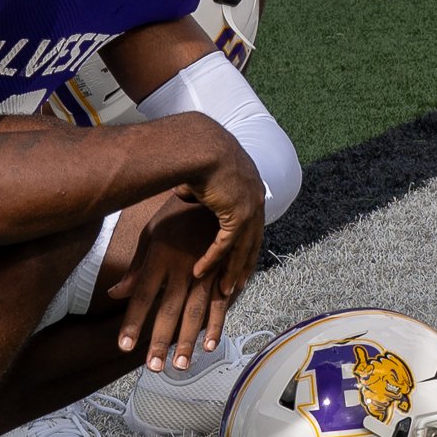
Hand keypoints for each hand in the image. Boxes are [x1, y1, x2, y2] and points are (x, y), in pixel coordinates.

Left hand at [105, 196, 232, 372]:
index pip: (143, 294)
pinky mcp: (224, 271)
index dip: (133, 321)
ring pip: (195, 311)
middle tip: (154, 368)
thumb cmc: (177, 213)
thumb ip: (136, 267)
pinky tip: (208, 345)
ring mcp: (206, 269)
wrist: (216, 188)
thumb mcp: (152, 233)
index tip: (124, 346)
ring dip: (188, 341)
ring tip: (180, 366)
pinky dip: (215, 325)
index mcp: (161, 255)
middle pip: (169, 308)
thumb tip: (115, 293)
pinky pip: (220, 302)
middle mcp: (182, 265)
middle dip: (160, 340)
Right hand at [180, 125, 267, 306]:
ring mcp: (250, 208)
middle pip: (252, 241)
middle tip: (236, 286)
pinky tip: (199, 272)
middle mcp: (255, 198)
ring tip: (222, 292)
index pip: (251, 224)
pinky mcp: (237, 215)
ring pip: (242, 249)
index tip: (239, 262)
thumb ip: (195, 191)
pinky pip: (224, 245)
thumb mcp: (200, 175)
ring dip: (230, 271)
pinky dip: (211, 260)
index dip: (244, 245)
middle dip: (243, 266)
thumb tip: (182, 193)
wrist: (201, 143)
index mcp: (250, 186)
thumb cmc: (196, 152)